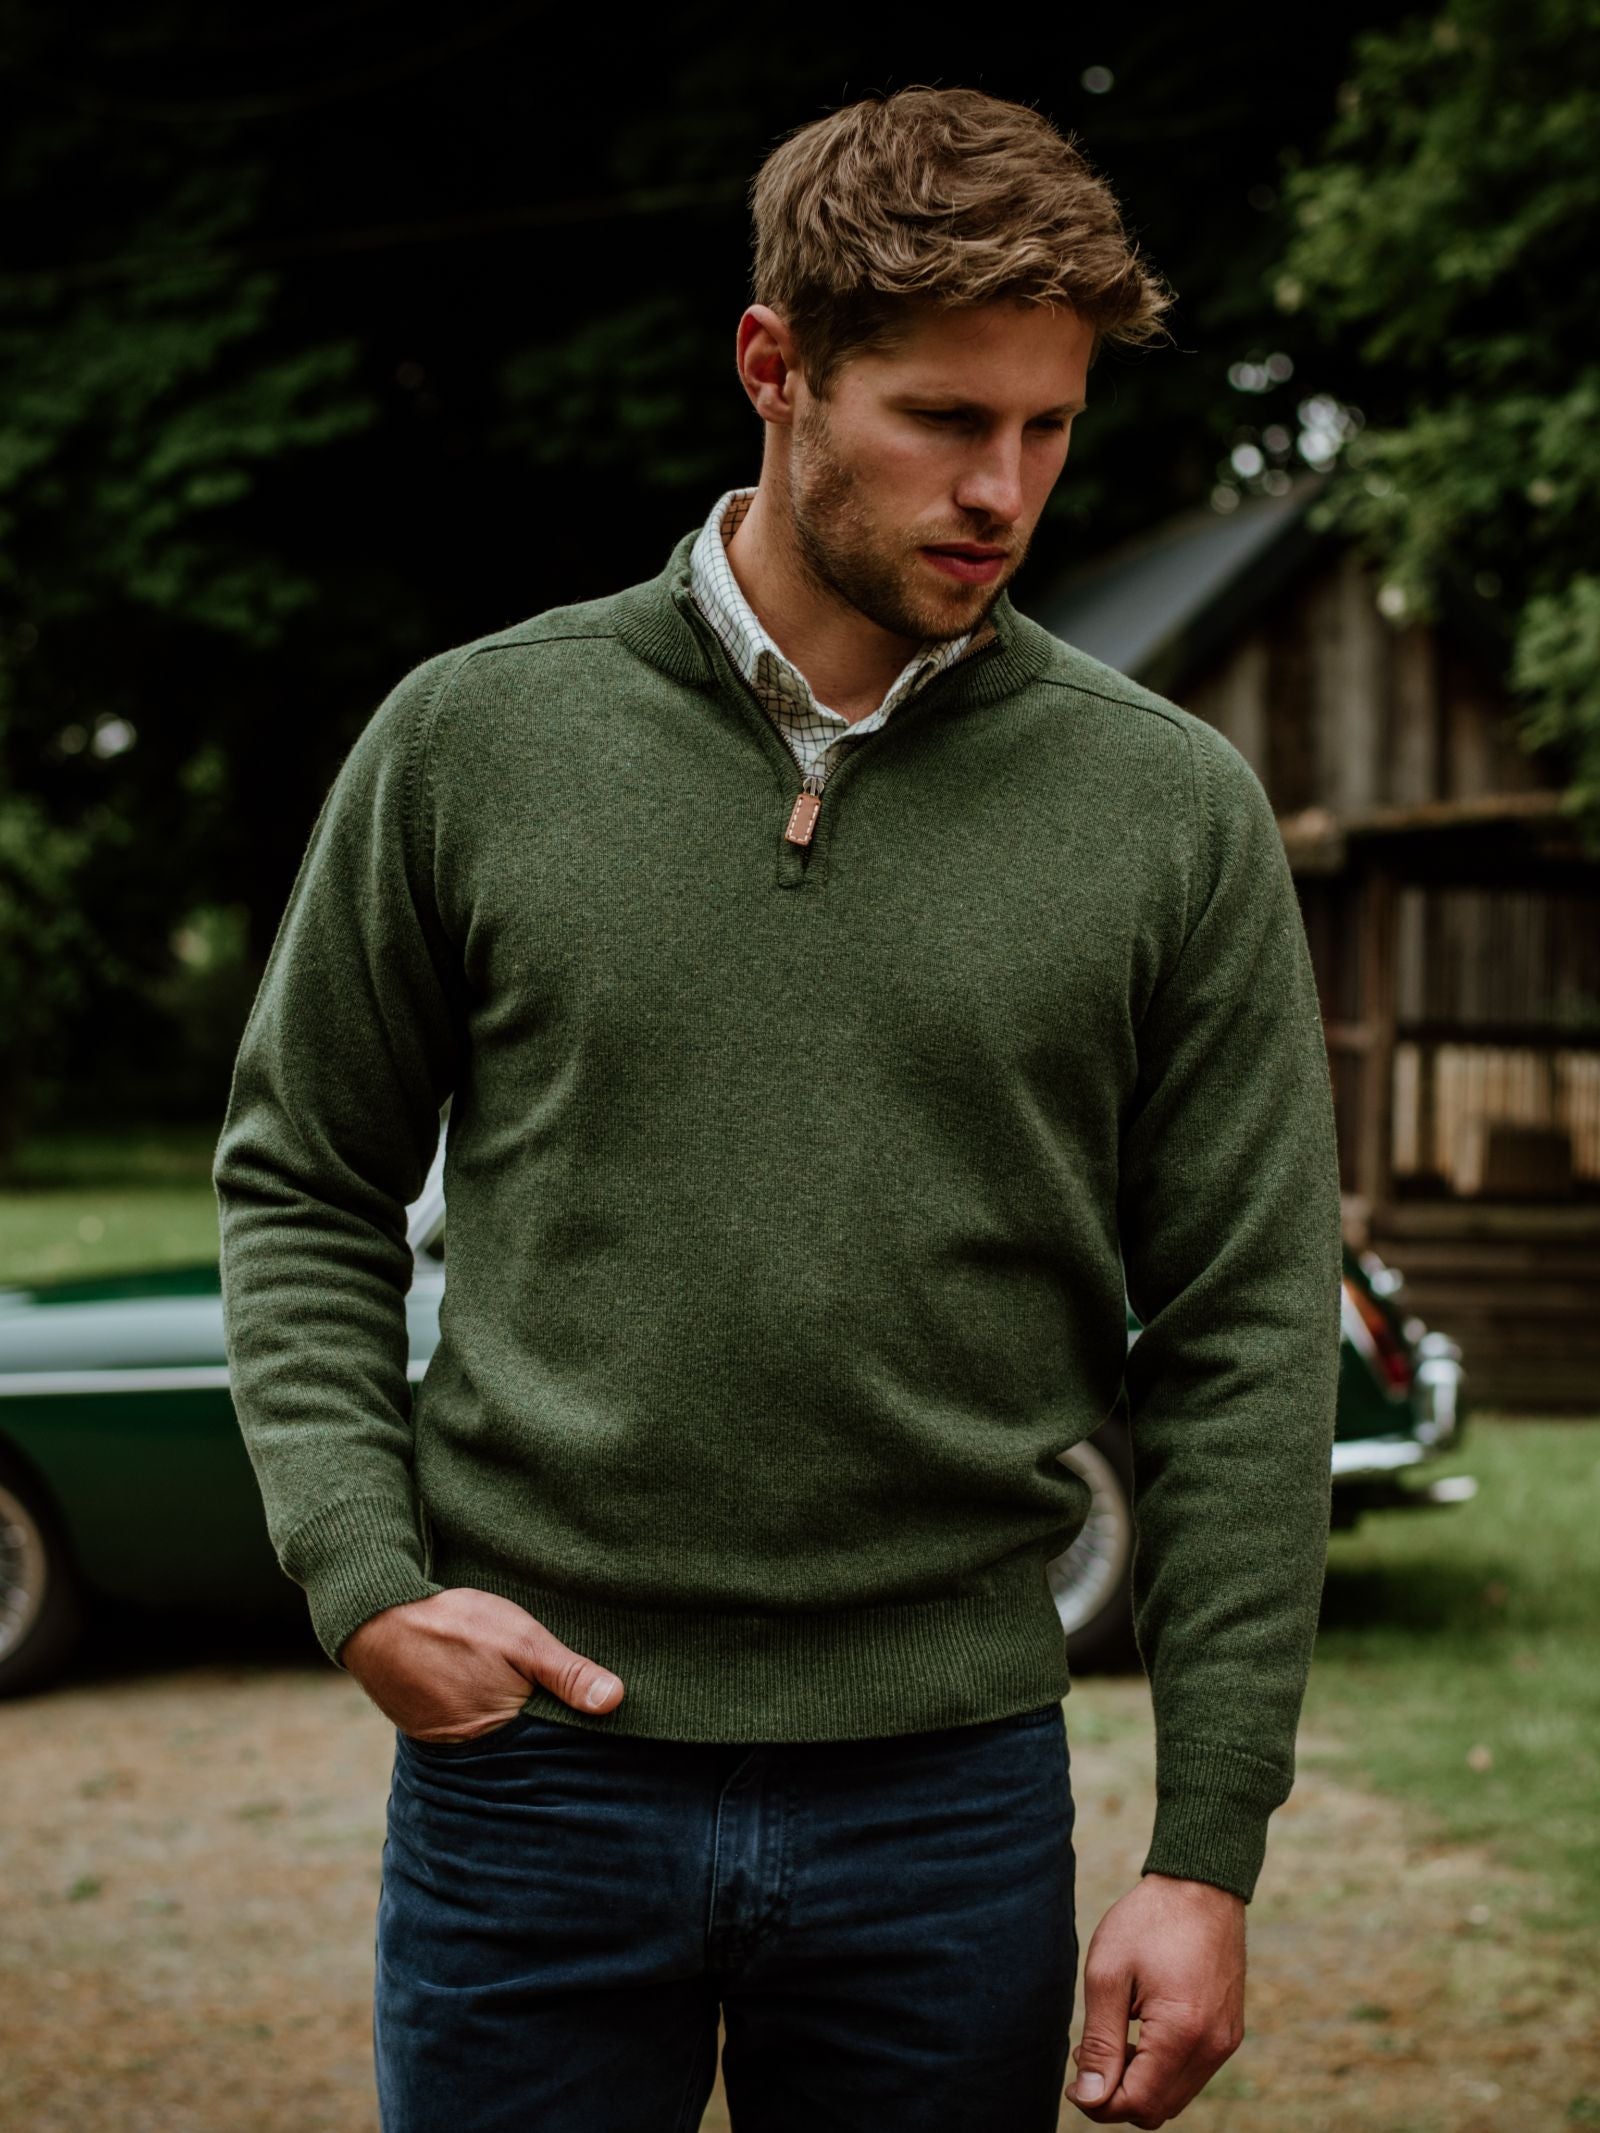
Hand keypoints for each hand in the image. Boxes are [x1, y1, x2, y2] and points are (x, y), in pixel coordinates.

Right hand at [339, 1586, 624, 1741]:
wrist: (375, 1616)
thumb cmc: (453, 1625)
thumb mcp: (520, 1640)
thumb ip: (566, 1672)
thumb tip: (616, 1701)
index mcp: (505, 1732)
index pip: (554, 1746)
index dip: (575, 1731)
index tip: (603, 1722)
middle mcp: (475, 1751)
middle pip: (525, 1746)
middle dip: (545, 1731)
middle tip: (565, 1709)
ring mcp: (447, 1742)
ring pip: (496, 1738)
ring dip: (512, 1723)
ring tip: (527, 1700)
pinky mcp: (427, 1730)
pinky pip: (467, 1730)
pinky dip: (481, 1716)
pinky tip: (489, 1693)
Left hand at [1065, 1872, 1245, 2125]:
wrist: (1201, 1885)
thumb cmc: (1149, 1922)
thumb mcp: (1109, 1975)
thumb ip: (1100, 2042)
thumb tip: (1090, 2098)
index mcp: (1183, 2033)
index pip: (1139, 2103)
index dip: (1100, 2103)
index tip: (1073, 2081)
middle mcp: (1213, 2047)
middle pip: (1158, 2109)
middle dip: (1117, 2096)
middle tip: (1086, 2056)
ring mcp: (1225, 2041)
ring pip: (1175, 2096)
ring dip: (1138, 2083)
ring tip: (1109, 2040)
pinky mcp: (1228, 2033)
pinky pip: (1191, 2073)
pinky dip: (1161, 2068)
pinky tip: (1137, 2032)